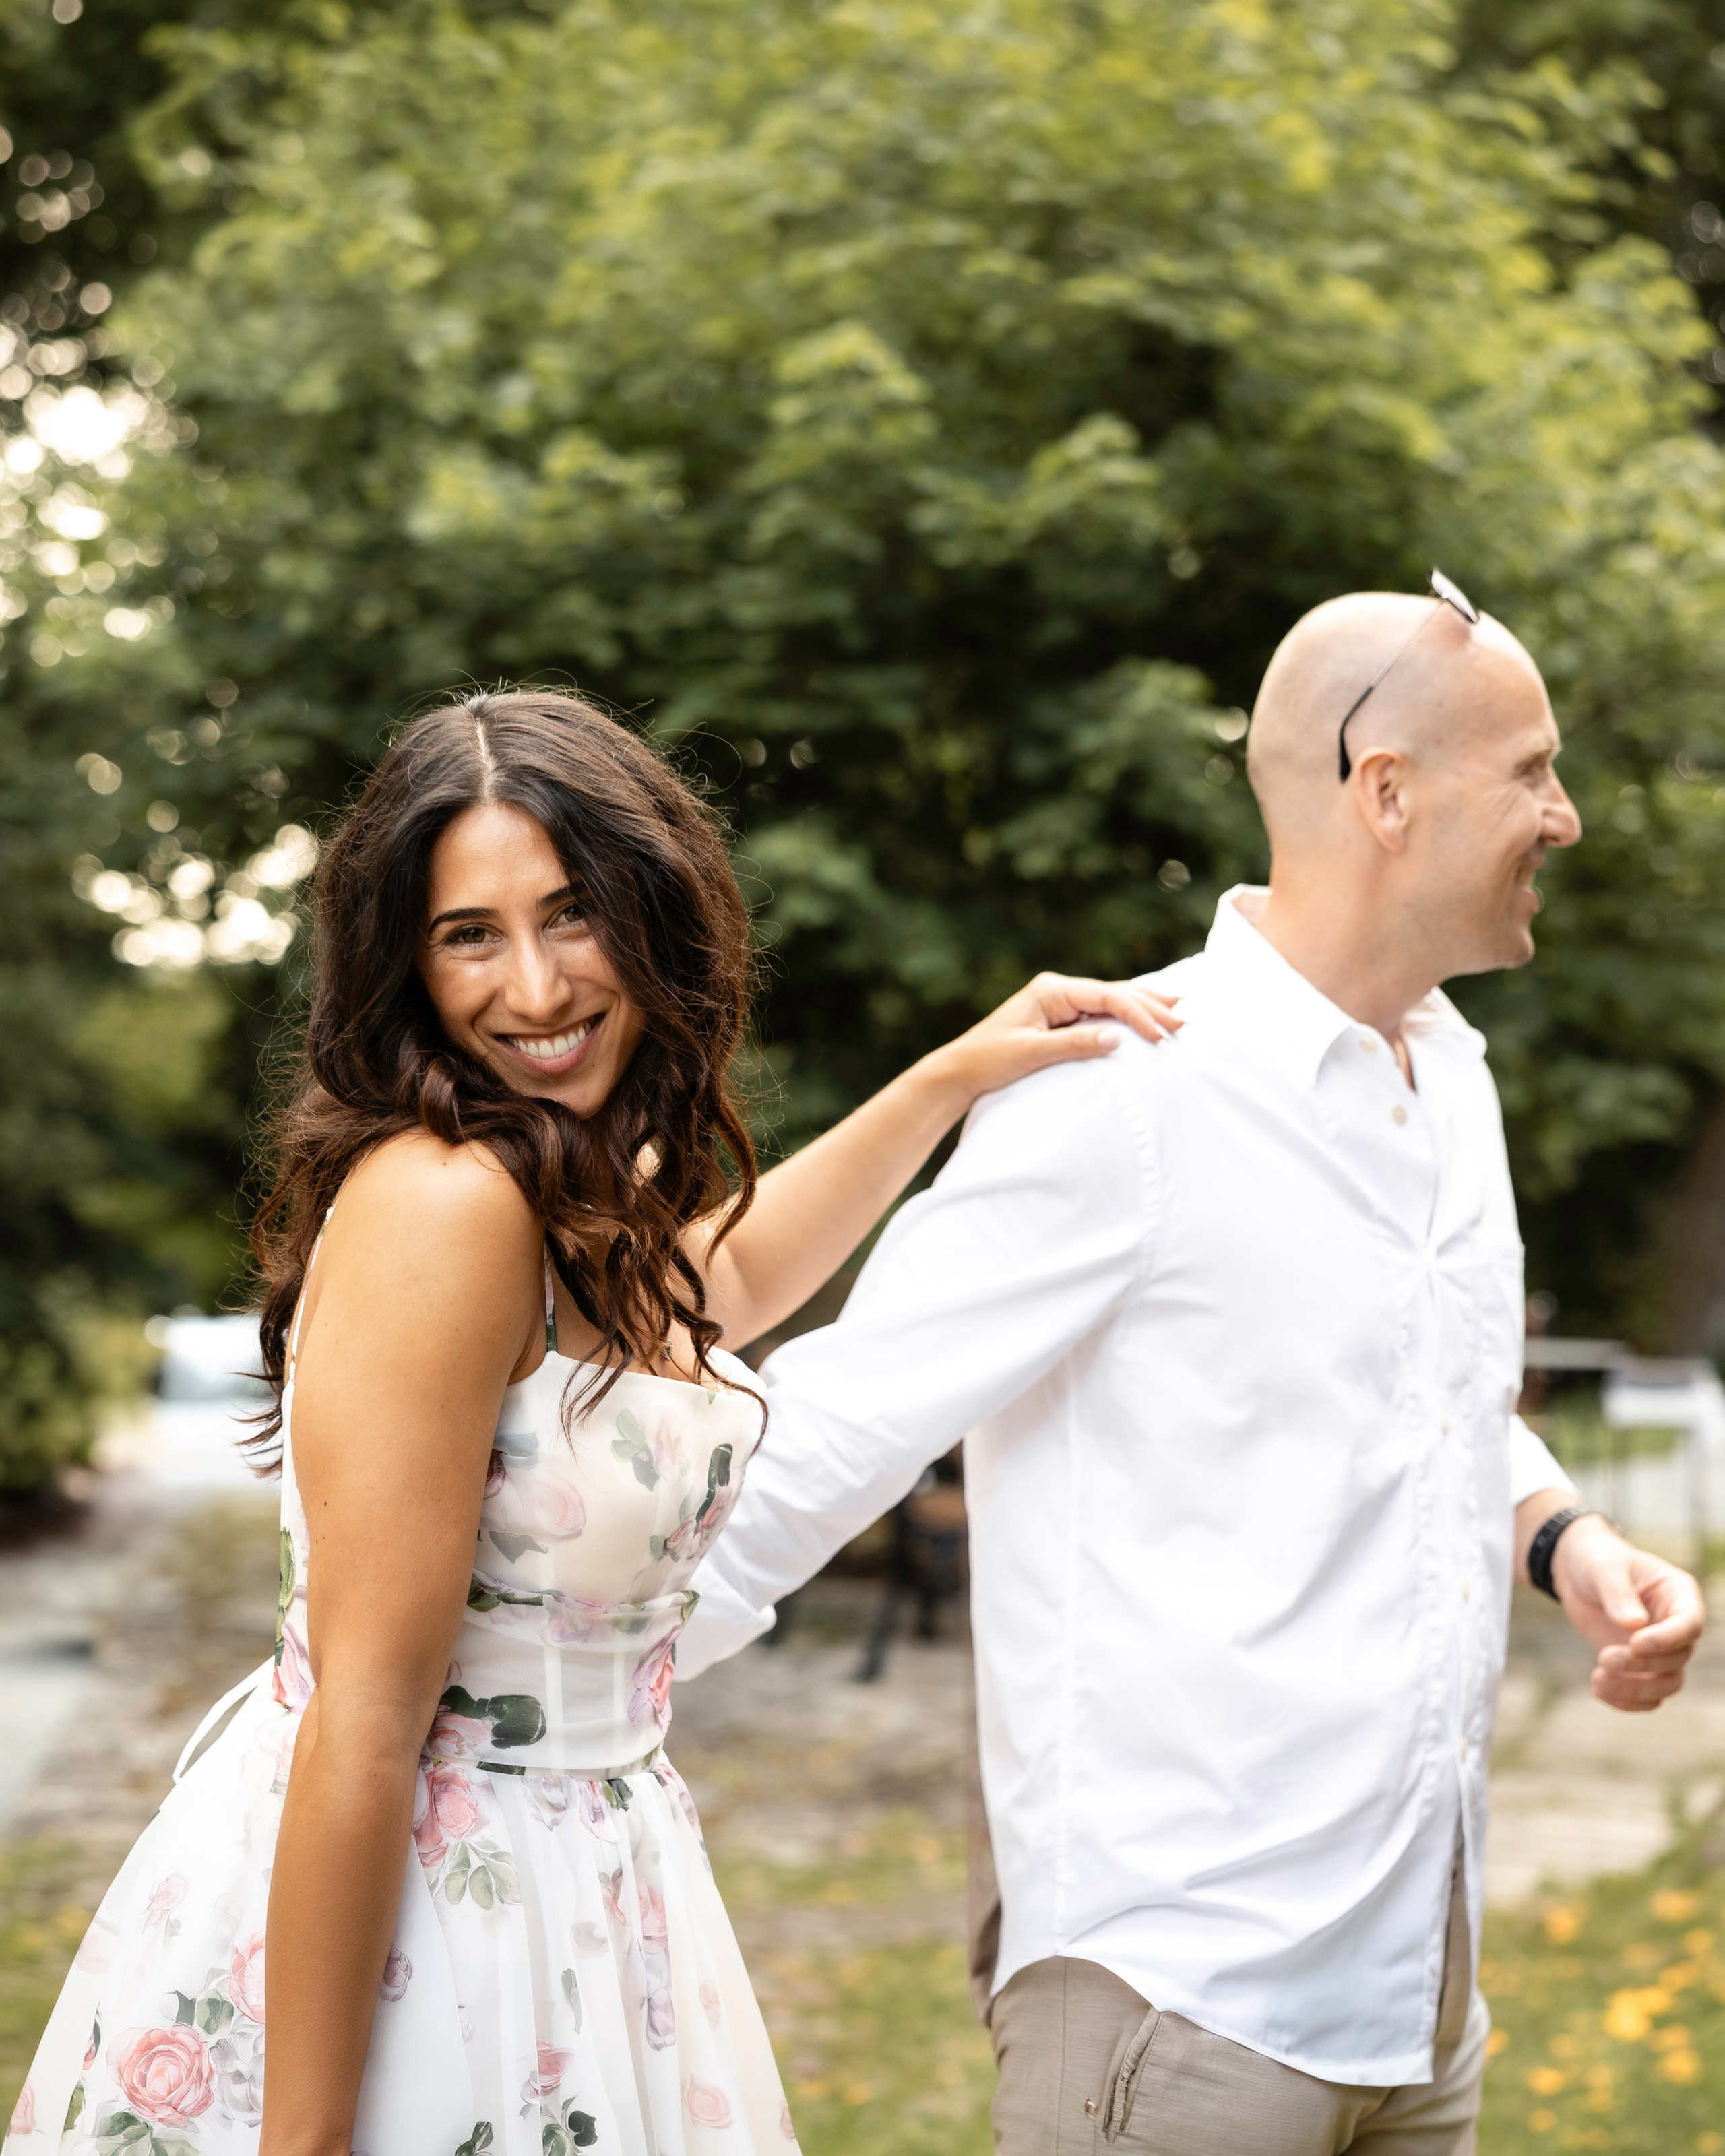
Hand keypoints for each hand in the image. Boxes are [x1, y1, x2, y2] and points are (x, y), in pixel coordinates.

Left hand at [922, 971, 1180, 1116]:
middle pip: (1114, 993)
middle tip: (1185, 1020)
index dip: (1138, 1013)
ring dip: (1144, 1007)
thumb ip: (1074, 1045)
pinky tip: (1147, 1017)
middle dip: (1150, 1005)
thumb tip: (1118, 1037)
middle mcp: (1057, 991)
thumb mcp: (1031, 1054)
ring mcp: (1059, 1004)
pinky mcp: (1059, 1020)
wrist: (959, 1071)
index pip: (1106, 996)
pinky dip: (1126, 1016)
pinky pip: (1101, 1014)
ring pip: (1111, 1001)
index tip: (1162, 1033)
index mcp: (1051, 991)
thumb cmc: (988, 1061)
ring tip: (1179, 1009)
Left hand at [1550, 1514, 1704, 1711]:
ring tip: (1598, 1679)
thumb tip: (1634, 1624)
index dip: (1667, 1639)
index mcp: (1679, 1594)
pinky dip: (1626, 1700)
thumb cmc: (1596, 1560)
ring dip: (1635, 1689)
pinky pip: (1647, 1695)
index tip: (1635, 1644)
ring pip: (1667, 1684)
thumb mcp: (1603, 1568)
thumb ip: (1618, 1593)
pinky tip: (1599, 1688)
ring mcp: (1661, 1649)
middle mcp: (1676, 1626)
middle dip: (1642, 1665)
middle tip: (1605, 1657)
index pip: (1689, 1624)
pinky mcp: (1641, 1666)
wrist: (1577, 1571)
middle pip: (1678, 1659)